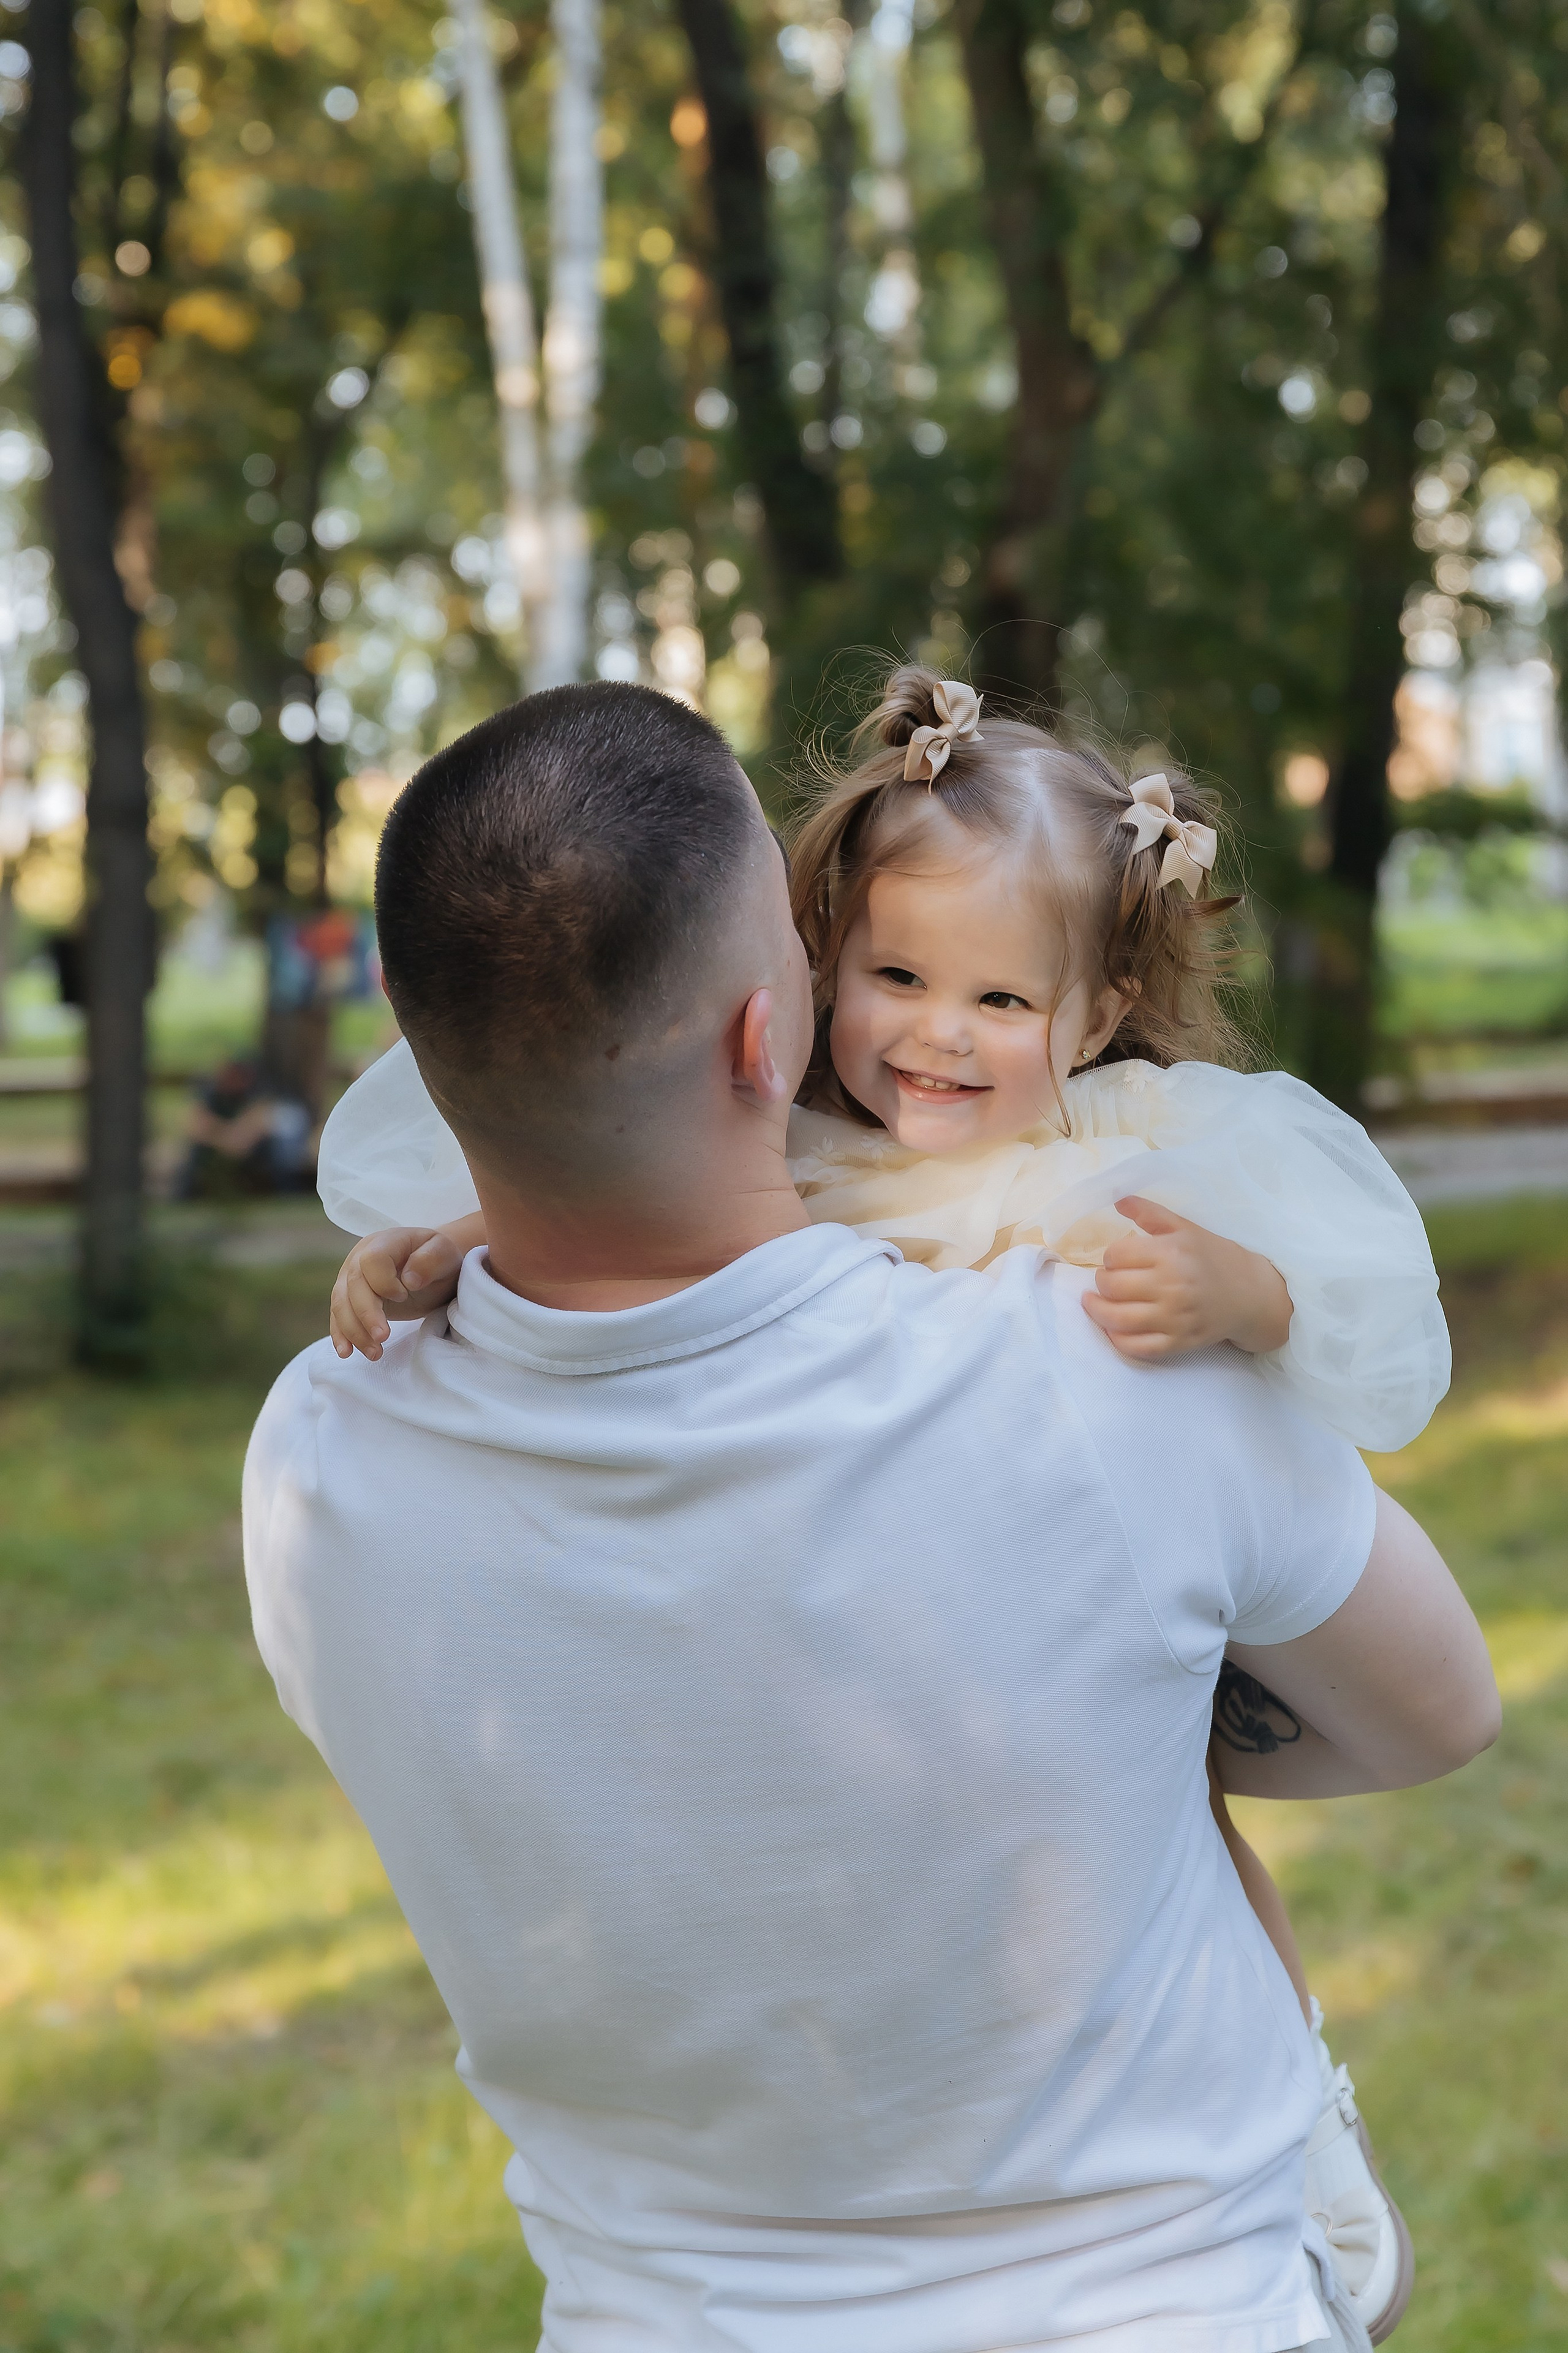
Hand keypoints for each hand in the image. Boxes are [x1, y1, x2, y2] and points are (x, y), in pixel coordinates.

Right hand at [330, 1225, 467, 1360]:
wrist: (431, 1267)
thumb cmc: (438, 1260)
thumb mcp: (445, 1254)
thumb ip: (430, 1260)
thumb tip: (408, 1280)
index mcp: (385, 1242)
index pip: (372, 1260)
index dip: (384, 1281)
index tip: (403, 1296)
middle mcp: (360, 1257)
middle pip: (353, 1285)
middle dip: (367, 1314)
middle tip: (383, 1337)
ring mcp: (350, 1277)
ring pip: (341, 1304)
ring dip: (355, 1331)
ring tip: (374, 1353)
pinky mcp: (349, 1298)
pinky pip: (338, 1316)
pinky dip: (341, 1334)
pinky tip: (346, 1352)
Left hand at [1080, 1195, 1292, 1361]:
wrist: (1251, 1294)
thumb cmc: (1214, 1257)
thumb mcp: (1185, 1228)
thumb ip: (1150, 1212)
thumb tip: (1117, 1199)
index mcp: (1171, 1253)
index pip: (1116, 1255)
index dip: (1110, 1256)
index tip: (1117, 1259)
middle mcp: (1172, 1286)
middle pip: (1112, 1287)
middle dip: (1102, 1282)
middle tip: (1107, 1280)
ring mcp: (1175, 1318)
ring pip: (1118, 1319)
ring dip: (1098, 1311)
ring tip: (1093, 1303)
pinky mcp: (1179, 1343)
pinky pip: (1137, 1347)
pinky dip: (1117, 1340)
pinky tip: (1112, 1328)